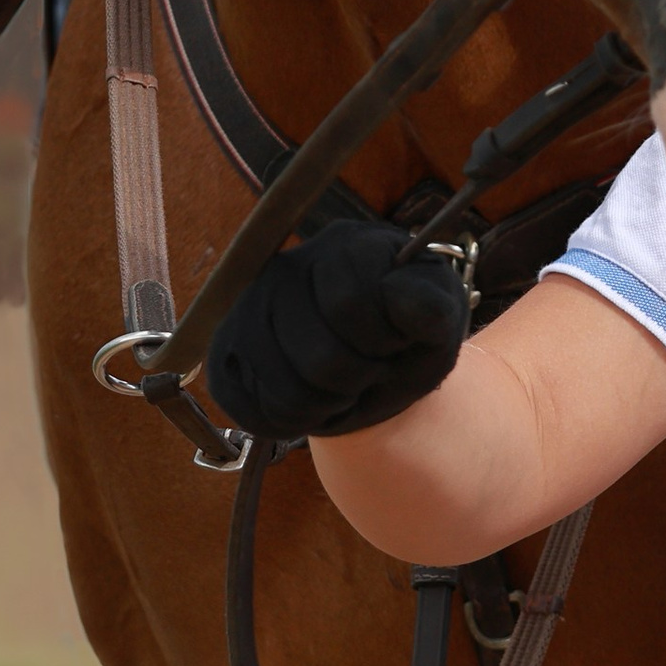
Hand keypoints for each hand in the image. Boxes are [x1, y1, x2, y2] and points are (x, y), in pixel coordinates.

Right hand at [206, 222, 467, 439]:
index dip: (383, 342)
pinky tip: (316, 400)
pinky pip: (252, 409)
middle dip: (361, 379)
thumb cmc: (409, 331)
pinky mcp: (225, 356)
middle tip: (374, 370)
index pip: (349, 304)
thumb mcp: (440, 312)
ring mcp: (245, 313)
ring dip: (331, 404)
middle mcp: (282, 269)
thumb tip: (405, 299)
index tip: (397, 342)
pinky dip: (294, 420)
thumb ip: (431, 302)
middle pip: (321, 358)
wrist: (378, 364)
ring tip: (348, 386)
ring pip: (286, 391)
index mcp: (341, 245)